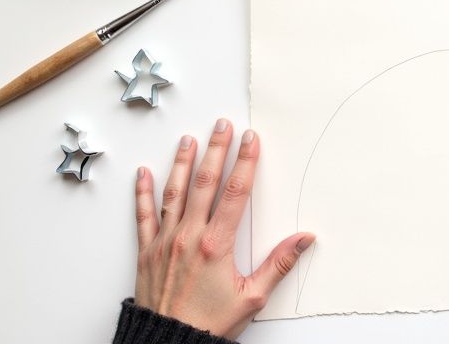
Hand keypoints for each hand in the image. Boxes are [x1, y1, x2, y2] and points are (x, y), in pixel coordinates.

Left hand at [133, 118, 314, 339]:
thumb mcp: (252, 296)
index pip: (235, 192)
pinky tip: (144, 173)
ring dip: (181, 163)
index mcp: (217, 244)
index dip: (245, 162)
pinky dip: (143, 192)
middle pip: (204, 183)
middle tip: (222, 125)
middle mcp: (188, 236)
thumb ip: (279, 264)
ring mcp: (165, 241)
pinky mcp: (147, 252)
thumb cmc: (209, 323)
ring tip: (188, 139)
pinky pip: (144, 215)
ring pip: (174, 192)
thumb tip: (305, 239)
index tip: (251, 139)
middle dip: (215, 150)